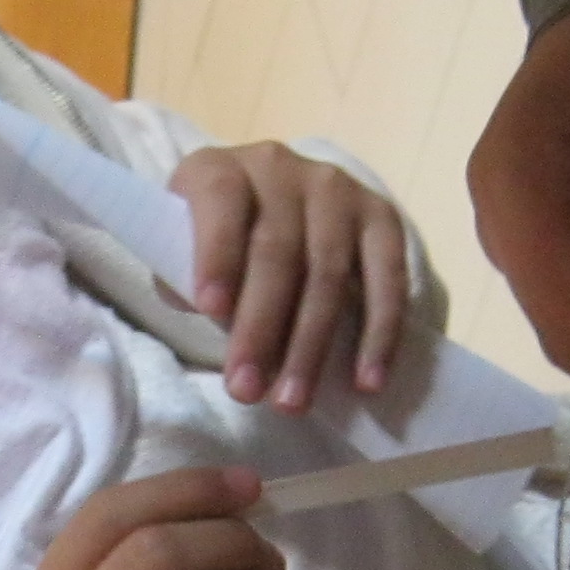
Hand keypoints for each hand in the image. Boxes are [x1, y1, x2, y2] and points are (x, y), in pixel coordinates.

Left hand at [170, 141, 412, 412]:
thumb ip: (186, 275)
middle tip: (246, 391)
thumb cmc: (214, 241)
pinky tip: (367, 380)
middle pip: (276, 251)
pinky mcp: (381, 217)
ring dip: (311, 345)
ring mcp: (337, 191)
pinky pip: (388, 279)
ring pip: (329, 273)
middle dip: (260, 328)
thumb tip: (218, 318)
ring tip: (293, 401)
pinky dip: (379, 334)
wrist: (266, 205)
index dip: (217, 252)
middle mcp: (282, 168)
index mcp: (221, 170)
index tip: (211, 310)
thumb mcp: (181, 246)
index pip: (220, 202)